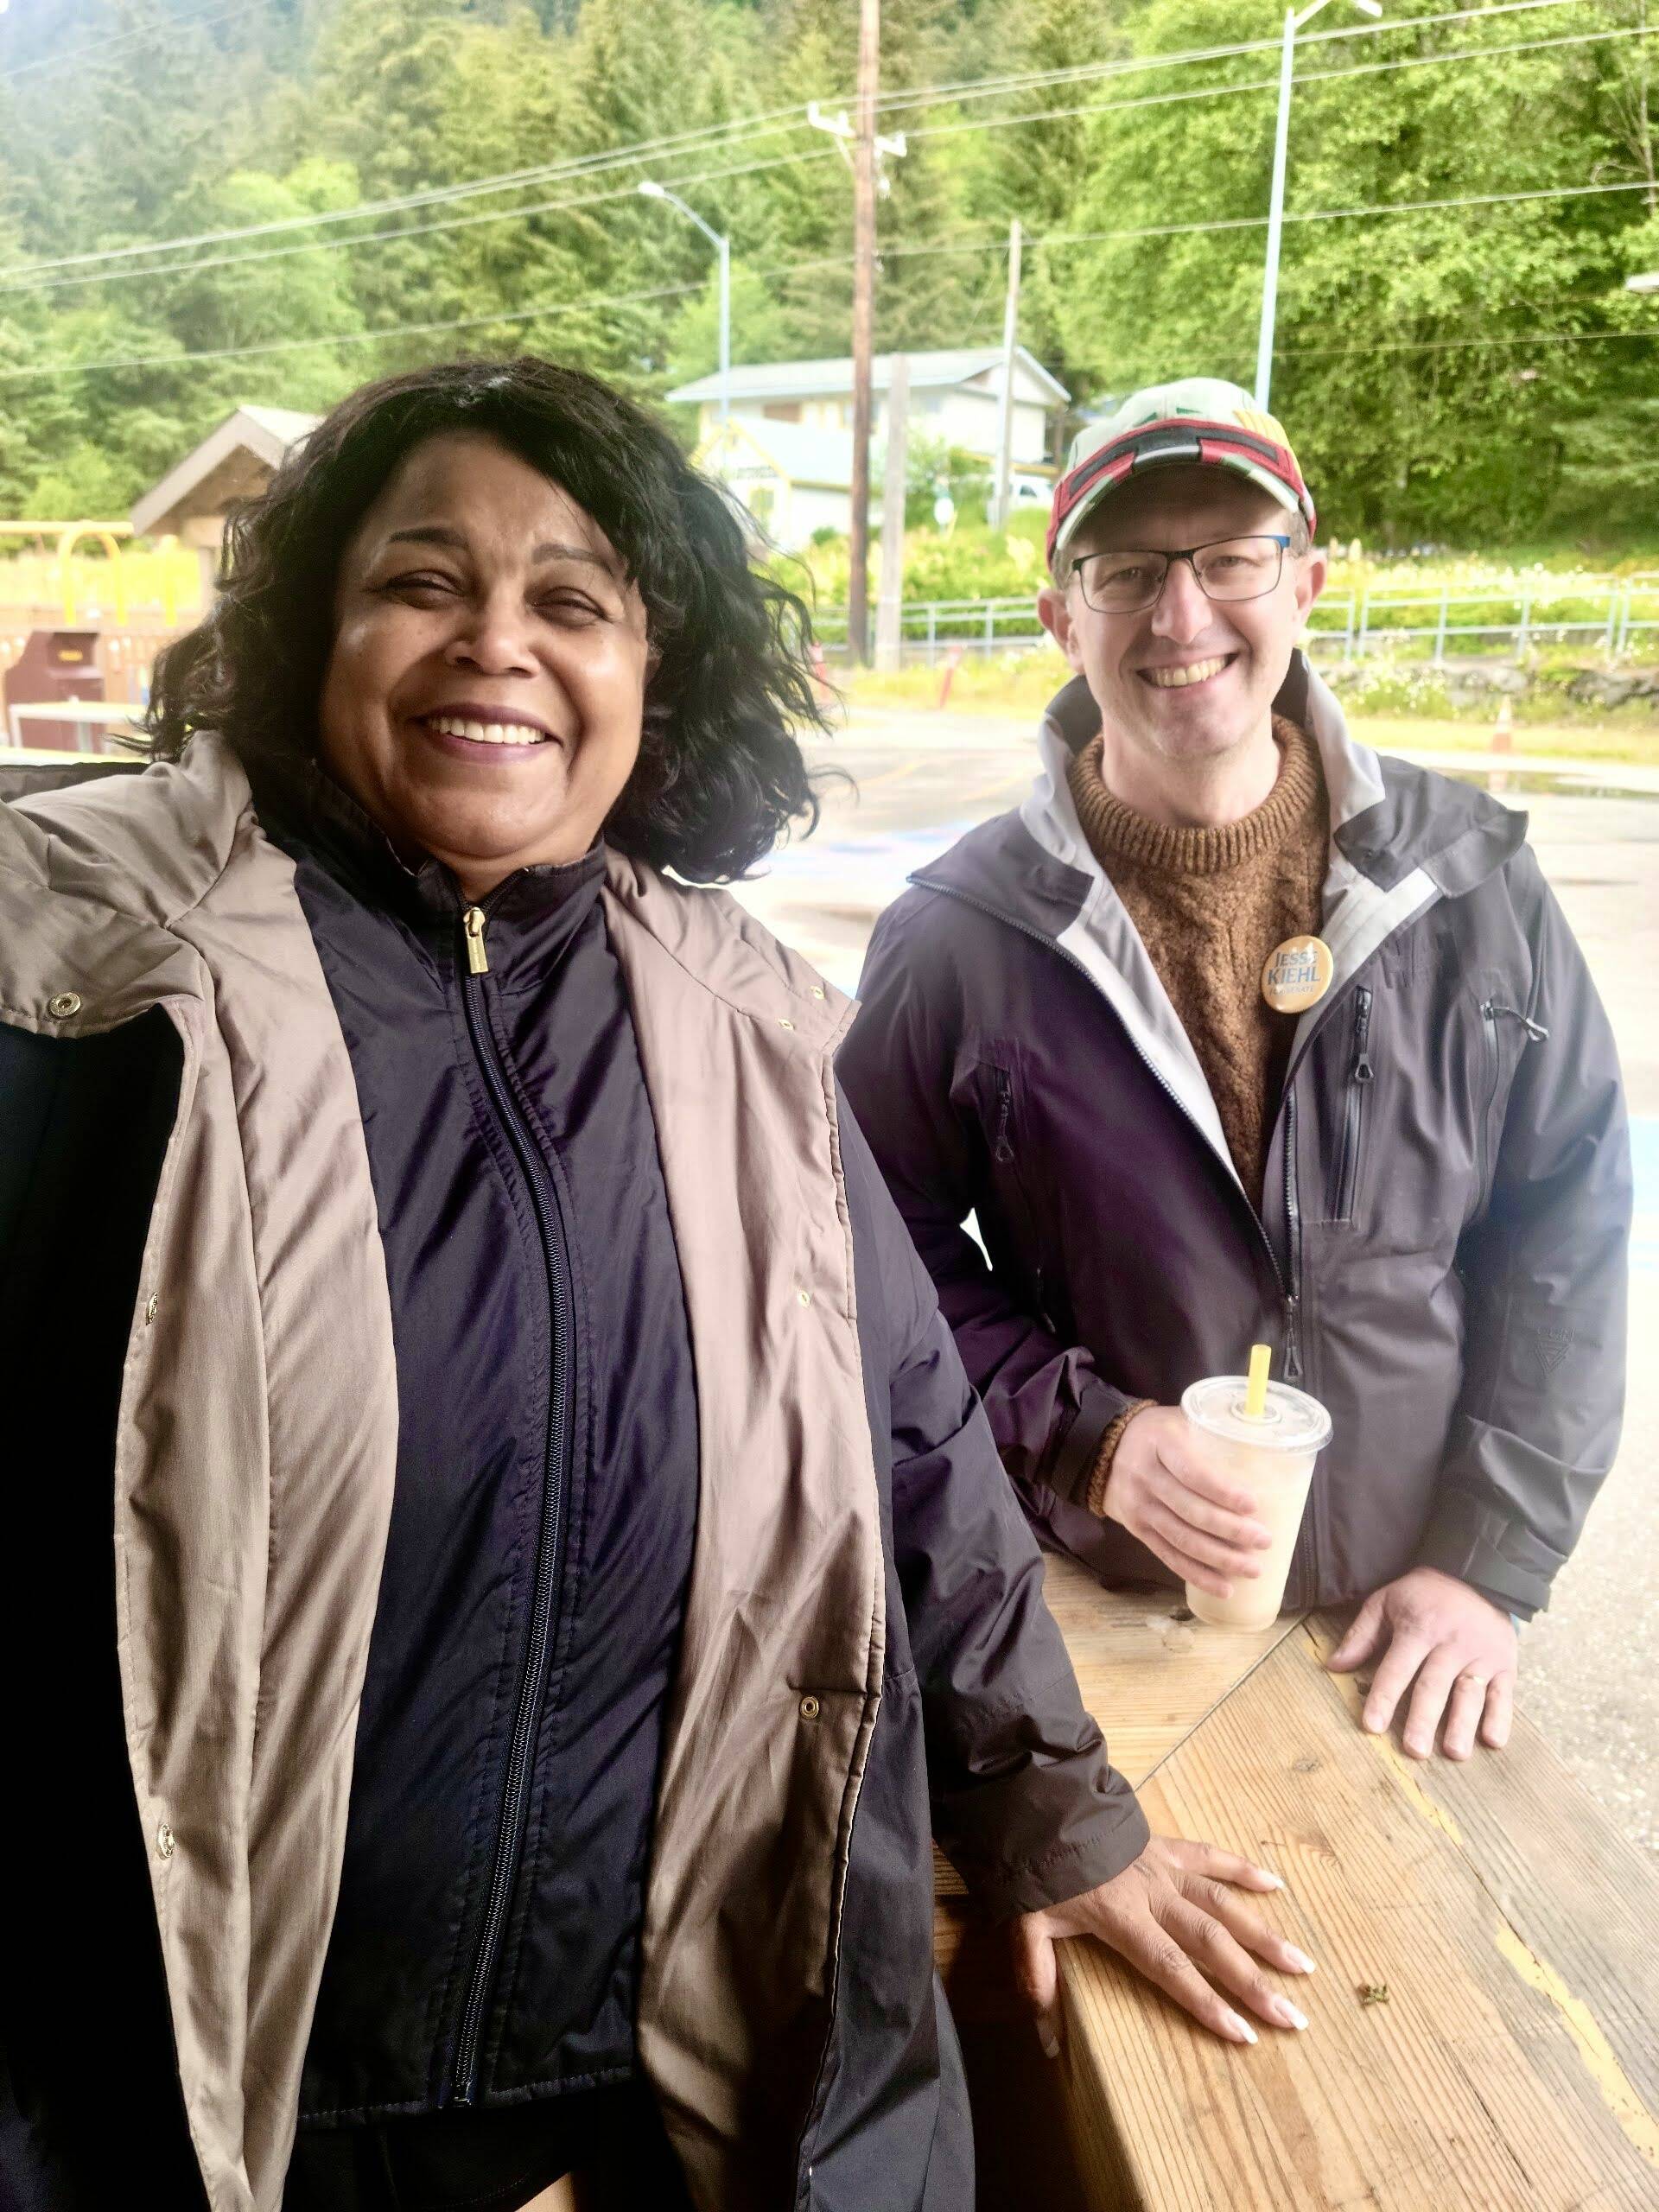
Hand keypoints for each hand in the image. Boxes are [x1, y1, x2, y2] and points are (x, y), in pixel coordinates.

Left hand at [1011, 1835, 1315, 2055]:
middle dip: (1254, 1982)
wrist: (1043, 1804)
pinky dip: (1244, 1869)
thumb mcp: (1025, 1926)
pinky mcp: (1168, 1845)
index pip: (1172, 1969)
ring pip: (1224, 1904)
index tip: (1246, 2034)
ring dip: (1264, 1935)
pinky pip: (1212, 1856)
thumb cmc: (1037, 1871)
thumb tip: (1048, 2042)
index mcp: (1123, 1919)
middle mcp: (1154, 1895)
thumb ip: (1037, 1978)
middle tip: (1293, 2016)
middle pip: (1212, 1943)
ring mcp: (1166, 1867)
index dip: (1208, 2003)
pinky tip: (1276, 1886)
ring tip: (1302, 1965)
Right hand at [1100, 1405, 1273, 1598]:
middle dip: (1230, 1530)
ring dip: (1219, 1559)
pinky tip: (1223, 1587)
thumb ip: (1213, 1434)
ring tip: (1253, 1569)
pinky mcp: (1138, 1530)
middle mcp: (1146, 1477)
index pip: (1192, 1472)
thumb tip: (1268, 1453)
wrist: (1102, 1450)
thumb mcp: (1180, 1420)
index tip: (1253, 1505)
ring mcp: (1139, 1507)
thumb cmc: (1157, 1434)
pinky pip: (1168, 1556)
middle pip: (1190, 1511)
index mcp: (1160, 1444)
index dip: (1222, 1492)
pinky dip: (1197, 1574)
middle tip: (1264, 1540)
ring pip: (1182, 1539)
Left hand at [1326, 1567, 1516, 1759]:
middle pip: (1434, 1686)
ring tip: (1454, 1753)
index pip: (1397, 1668)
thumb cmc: (1422, 1595)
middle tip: (1414, 1751)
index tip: (1372, 1725)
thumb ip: (1361, 1635)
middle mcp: (1451, 1644)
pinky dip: (1500, 1718)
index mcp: (1418, 1629)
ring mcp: (1481, 1656)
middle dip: (1424, 1720)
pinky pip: (1503, 1694)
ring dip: (1462, 1725)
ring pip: (1470, 1694)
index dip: (1384, 1697)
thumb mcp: (1386, 1602)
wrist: (1476, 1574)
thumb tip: (1334, 1666)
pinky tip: (1493, 1741)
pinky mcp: (1504, 1664)